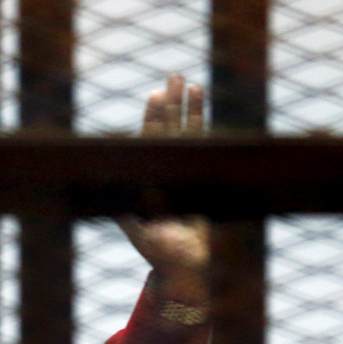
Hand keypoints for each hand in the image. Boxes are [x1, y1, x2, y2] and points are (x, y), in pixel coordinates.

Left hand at [117, 74, 208, 304]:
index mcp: (142, 183)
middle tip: (173, 76)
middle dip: (168, 105)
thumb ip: (149, 214)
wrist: (180, 267)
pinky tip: (201, 106)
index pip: (147, 146)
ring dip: (185, 109)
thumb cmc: (163, 256)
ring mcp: (175, 173)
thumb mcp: (151, 236)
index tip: (156, 97)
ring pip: (182, 135)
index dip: (153, 121)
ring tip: (189, 82)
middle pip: (164, 132)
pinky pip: (198, 147)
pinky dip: (199, 126)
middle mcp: (157, 174)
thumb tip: (149, 191)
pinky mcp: (193, 177)